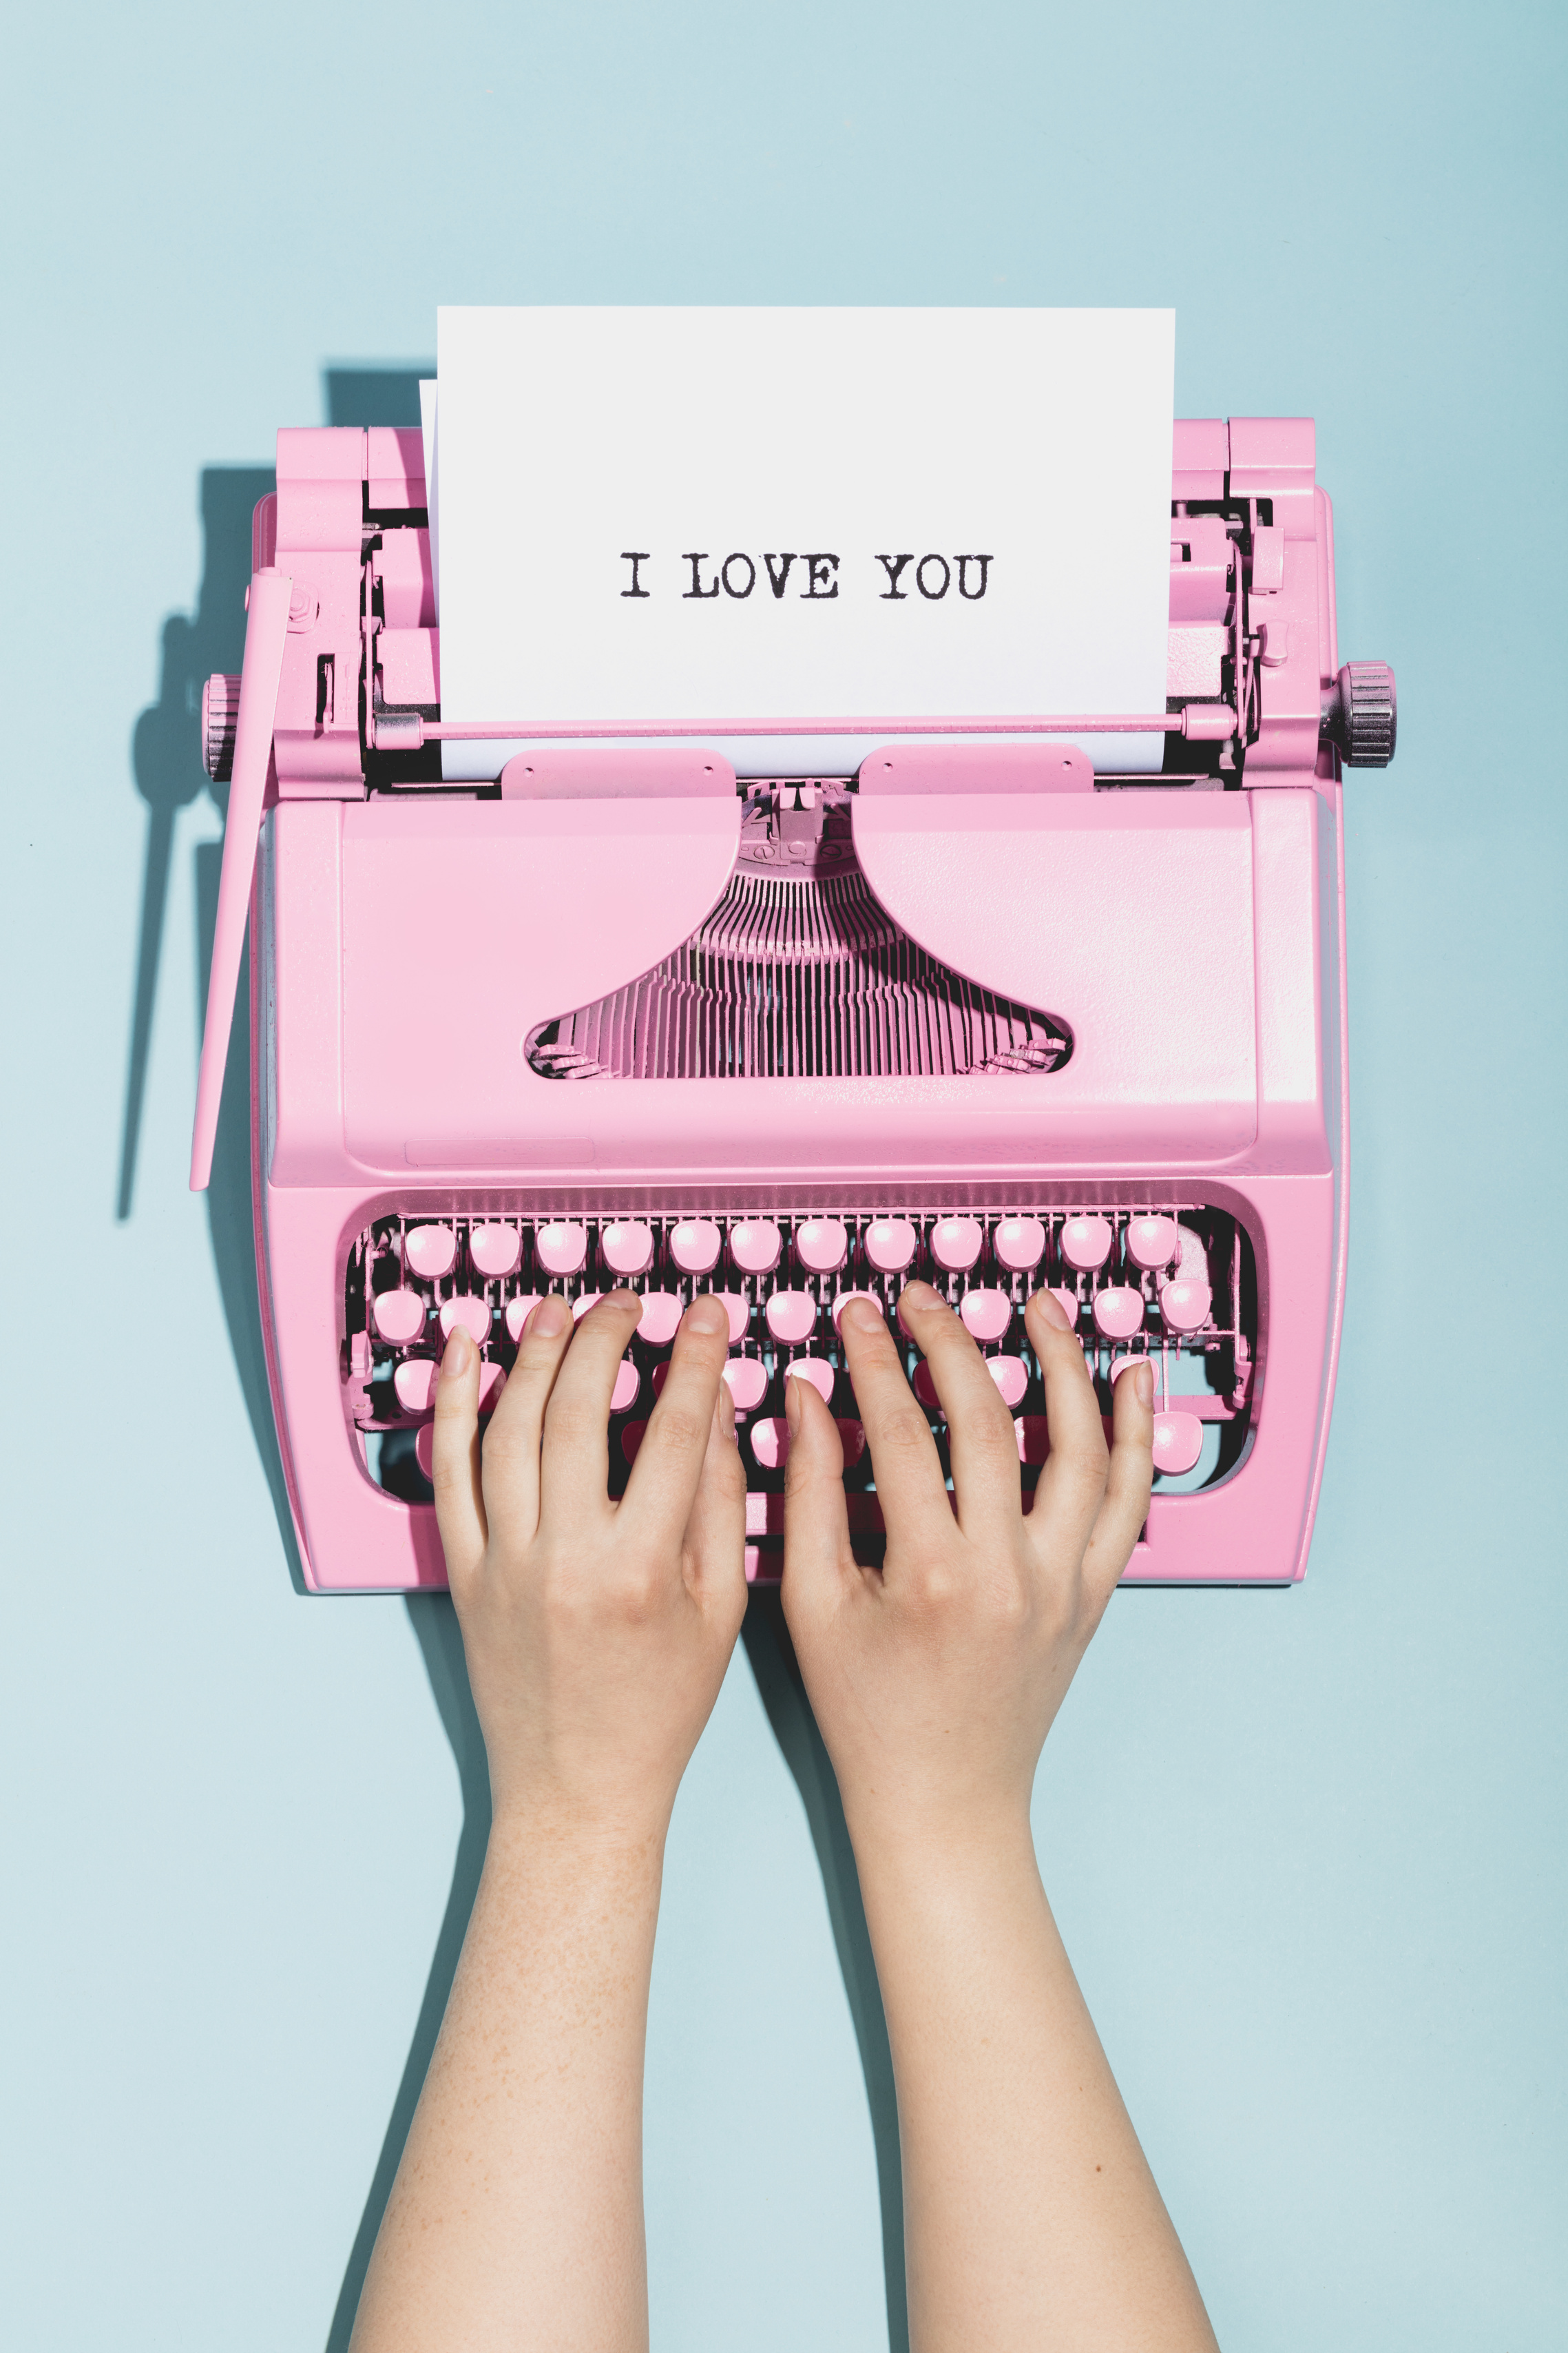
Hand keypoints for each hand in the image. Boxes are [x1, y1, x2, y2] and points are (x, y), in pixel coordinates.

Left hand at [431, 1291, 747, 1839]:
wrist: (577, 1789)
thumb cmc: (659, 1707)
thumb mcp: (720, 1609)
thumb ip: (717, 1502)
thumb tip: (714, 1406)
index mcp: (642, 1569)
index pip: (671, 1431)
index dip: (691, 1359)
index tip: (700, 1315)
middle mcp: (566, 1559)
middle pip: (578, 1413)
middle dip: (605, 1338)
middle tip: (626, 1303)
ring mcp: (505, 1564)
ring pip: (508, 1430)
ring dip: (533, 1356)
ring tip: (559, 1311)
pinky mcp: (464, 1574)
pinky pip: (449, 1473)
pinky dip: (455, 1406)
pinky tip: (467, 1354)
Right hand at [781, 1282, 1152, 1853]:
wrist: (944, 1802)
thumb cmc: (868, 1713)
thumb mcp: (812, 1604)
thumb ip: (809, 1493)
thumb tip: (804, 1395)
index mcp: (931, 1574)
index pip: (901, 1431)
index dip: (874, 1360)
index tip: (857, 1313)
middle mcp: (1010, 1571)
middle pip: (990, 1422)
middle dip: (951, 1343)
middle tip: (923, 1297)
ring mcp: (1063, 1583)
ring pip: (1080, 1450)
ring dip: (1061, 1366)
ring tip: (1037, 1307)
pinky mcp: (1093, 1596)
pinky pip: (1129, 1503)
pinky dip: (1133, 1436)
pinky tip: (1130, 1378)